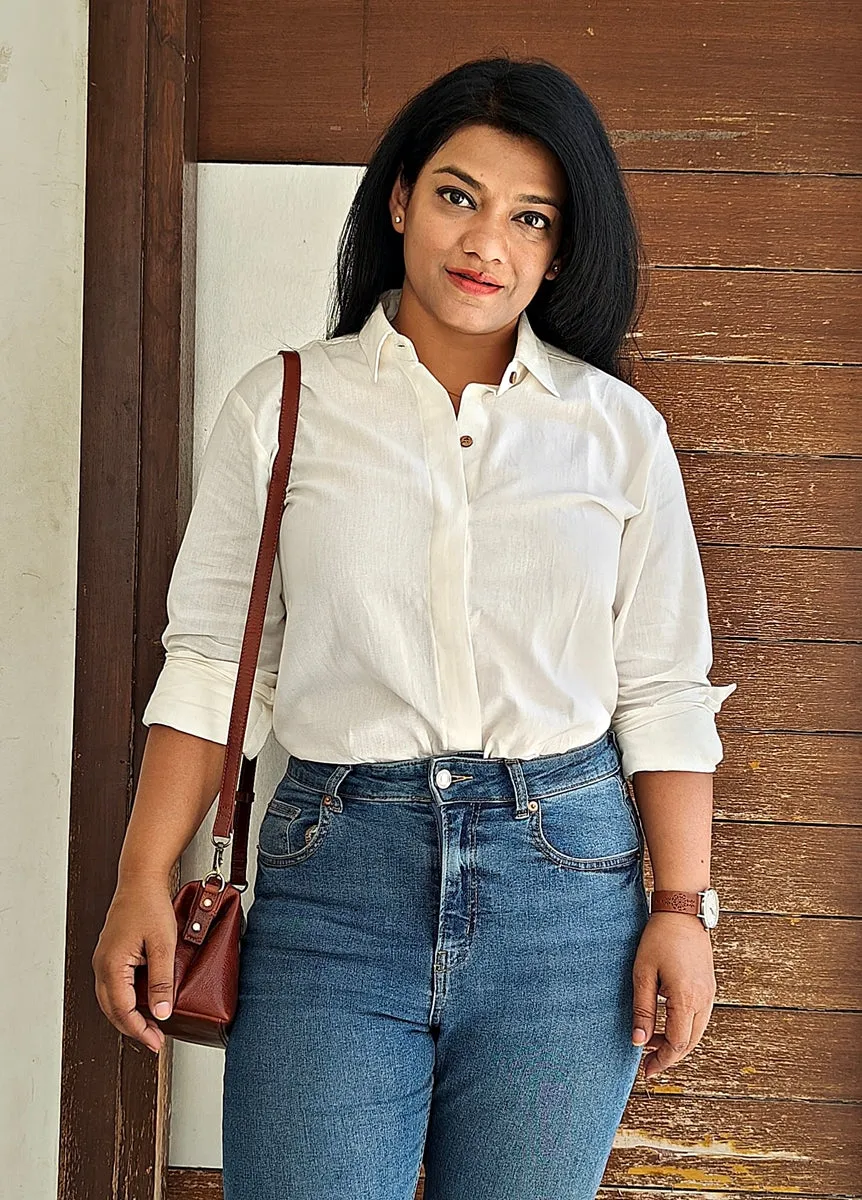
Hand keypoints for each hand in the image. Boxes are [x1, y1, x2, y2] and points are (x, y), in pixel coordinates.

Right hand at [92, 876, 177, 1054]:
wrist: (140, 880)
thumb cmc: (149, 905)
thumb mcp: (162, 945)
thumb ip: (162, 981)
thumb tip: (161, 1012)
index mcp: (111, 966)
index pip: (123, 1011)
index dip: (140, 1031)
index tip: (156, 1043)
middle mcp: (102, 966)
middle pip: (113, 1010)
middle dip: (133, 1028)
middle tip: (155, 1039)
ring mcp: (104, 960)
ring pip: (111, 1000)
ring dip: (129, 1015)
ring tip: (150, 1024)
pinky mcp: (110, 954)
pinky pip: (114, 986)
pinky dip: (126, 999)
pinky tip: (142, 1000)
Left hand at [631, 911, 715, 1079]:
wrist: (682, 912)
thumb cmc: (659, 939)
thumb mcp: (643, 974)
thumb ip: (642, 1010)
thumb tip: (638, 1042)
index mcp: (687, 999)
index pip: (677, 1044)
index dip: (661, 1060)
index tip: (645, 1072)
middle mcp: (704, 1000)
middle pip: (690, 1043)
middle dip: (669, 1056)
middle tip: (646, 1063)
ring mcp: (709, 993)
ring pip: (696, 1031)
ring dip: (677, 1042)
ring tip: (652, 1044)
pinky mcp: (708, 986)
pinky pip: (699, 1017)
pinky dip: (684, 1028)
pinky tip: (666, 1024)